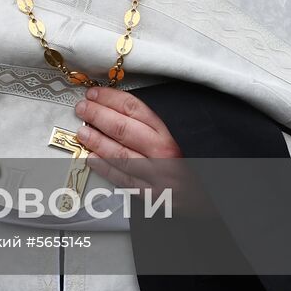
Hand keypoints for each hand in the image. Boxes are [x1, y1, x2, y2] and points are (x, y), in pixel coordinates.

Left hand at [74, 87, 205, 211]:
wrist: (208, 197)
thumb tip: (116, 110)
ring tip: (82, 132)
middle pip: (123, 129)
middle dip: (98, 116)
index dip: (110, 99)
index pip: (135, 109)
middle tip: (82, 108)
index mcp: (170, 135)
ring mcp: (158, 176)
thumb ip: (150, 125)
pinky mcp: (153, 196)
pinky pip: (124, 180)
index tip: (94, 94)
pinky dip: (106, 168)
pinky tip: (92, 159)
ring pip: (120, 155)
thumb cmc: (191, 163)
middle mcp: (164, 154)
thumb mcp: (177, 138)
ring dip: (97, 141)